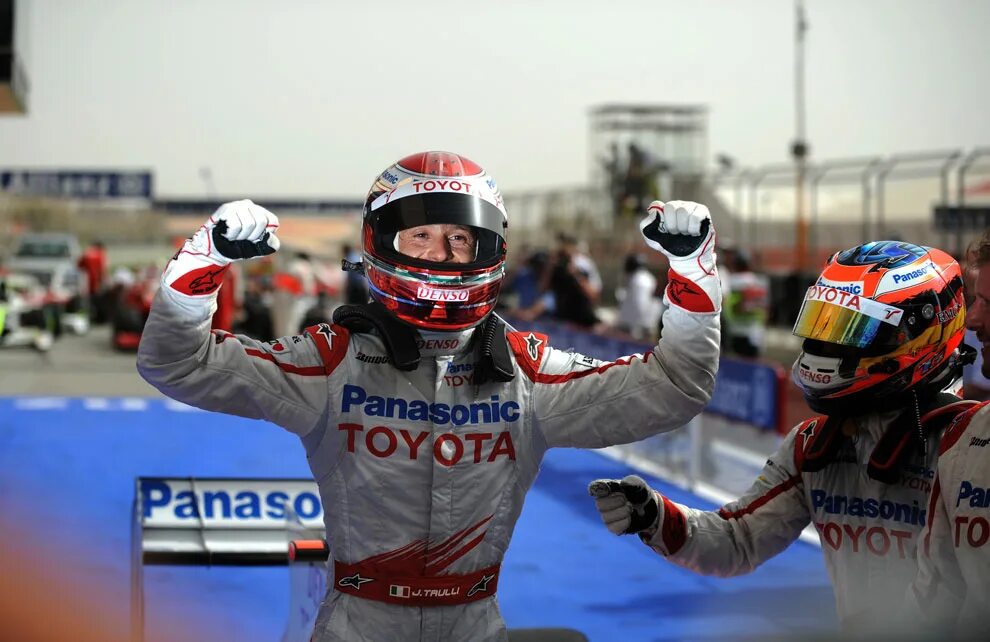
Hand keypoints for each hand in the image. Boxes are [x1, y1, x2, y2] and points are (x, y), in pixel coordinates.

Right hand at [163, 200, 279, 296]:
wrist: (215, 251)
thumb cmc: (237, 247)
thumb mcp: (257, 248)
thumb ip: (270, 244)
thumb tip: (272, 237)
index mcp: (260, 213)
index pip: (272, 221)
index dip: (263, 234)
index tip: (254, 239)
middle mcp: (250, 206)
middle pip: (261, 221)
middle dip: (251, 235)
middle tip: (241, 237)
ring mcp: (237, 205)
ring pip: (249, 223)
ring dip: (240, 236)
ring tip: (233, 235)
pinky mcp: (226, 209)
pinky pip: (236, 225)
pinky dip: (232, 234)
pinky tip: (226, 233)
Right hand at [588, 474, 658, 535]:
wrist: (648, 510)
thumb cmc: (639, 494)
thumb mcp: (639, 485)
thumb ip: (632, 483)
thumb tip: (623, 484)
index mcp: (606, 487)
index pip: (595, 487)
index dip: (597, 488)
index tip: (606, 489)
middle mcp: (602, 501)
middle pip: (599, 504)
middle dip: (615, 501)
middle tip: (626, 499)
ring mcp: (606, 515)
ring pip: (606, 517)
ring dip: (622, 512)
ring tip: (630, 507)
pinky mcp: (612, 527)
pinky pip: (614, 527)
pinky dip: (624, 522)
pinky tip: (630, 517)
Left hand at [639, 200, 719, 312]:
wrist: (687, 258)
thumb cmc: (670, 246)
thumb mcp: (652, 239)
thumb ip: (646, 226)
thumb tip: (654, 212)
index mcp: (663, 210)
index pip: (656, 205)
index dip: (660, 219)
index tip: (664, 230)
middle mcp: (676, 205)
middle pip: (671, 207)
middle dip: (672, 226)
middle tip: (676, 234)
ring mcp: (690, 206)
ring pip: (684, 210)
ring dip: (683, 228)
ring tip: (685, 234)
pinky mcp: (702, 211)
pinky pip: (695, 216)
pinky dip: (693, 228)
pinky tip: (694, 233)